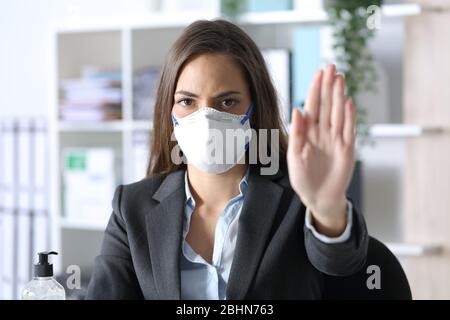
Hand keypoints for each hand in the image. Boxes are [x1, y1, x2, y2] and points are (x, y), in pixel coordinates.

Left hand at [287, 64, 355, 236]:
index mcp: (308, 132)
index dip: (315, 90)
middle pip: (326, 105)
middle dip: (328, 86)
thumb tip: (297, 110)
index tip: (318, 73)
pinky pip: (349, 129)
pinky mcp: (347, 148)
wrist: (318, 197)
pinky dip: (349, 116)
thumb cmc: (303, 179)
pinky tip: (349, 102)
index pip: (312, 106)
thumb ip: (296, 134)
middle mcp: (322, 132)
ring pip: (338, 113)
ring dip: (339, 96)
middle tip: (331, 67)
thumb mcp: (294, 156)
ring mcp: (335, 139)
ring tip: (340, 78)